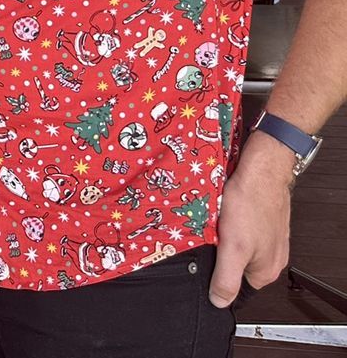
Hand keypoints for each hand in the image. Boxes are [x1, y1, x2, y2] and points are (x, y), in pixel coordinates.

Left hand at [209, 133, 295, 306]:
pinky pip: (237, 226)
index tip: (200, 264)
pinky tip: (218, 210)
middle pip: (233, 264)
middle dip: (215, 252)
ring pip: (233, 243)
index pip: (234, 287)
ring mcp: (265, 237)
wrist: (262, 167)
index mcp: (265, 271)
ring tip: (210, 221)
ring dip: (219, 234)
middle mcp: (269, 257)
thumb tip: (219, 302)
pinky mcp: (258, 219)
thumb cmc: (251, 203)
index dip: (214, 276)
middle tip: (203, 237)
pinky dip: (225, 220)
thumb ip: (226, 278)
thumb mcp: (234, 247)